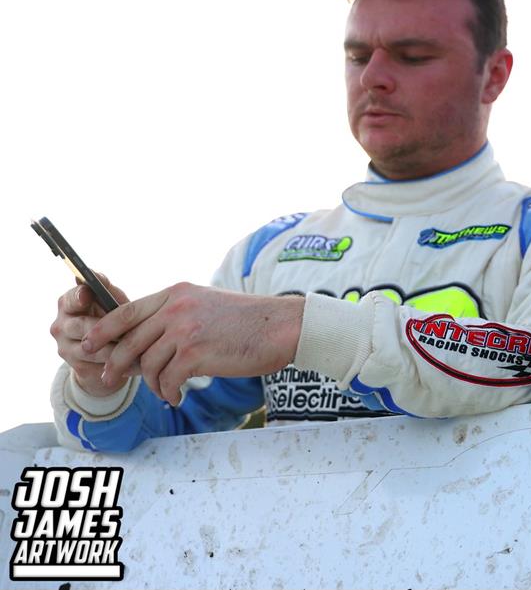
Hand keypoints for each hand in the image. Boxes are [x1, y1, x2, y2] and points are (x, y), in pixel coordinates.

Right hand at [50, 277, 131, 397]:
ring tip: (140, 345)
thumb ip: (105, 289)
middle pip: (80, 326)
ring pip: (92, 349)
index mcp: (67, 305)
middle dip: (105, 327)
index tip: (87, 295)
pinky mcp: (78, 368)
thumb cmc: (112, 316)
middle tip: (129, 326)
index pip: (69, 300)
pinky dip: (120, 363)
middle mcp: (61, 327)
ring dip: (117, 348)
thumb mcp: (111, 301)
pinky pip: (101, 366)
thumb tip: (94, 275)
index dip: (78, 297)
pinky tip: (137, 361)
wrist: (108, 351)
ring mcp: (66, 349)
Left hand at [81, 283, 304, 405]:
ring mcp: (185, 331)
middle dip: (116, 364)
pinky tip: (176, 397)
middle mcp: (176, 309)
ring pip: (148, 365)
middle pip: (130, 341)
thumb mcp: (207, 303)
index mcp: (176, 293)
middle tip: (110, 378)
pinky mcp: (196, 354)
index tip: (88, 344)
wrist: (281, 326)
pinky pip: (168, 380)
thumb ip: (177, 314)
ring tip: (165, 392)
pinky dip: (168, 393)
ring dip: (153, 384)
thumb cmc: (251, 320)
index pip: (126, 311)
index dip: (103, 331)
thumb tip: (149, 341)